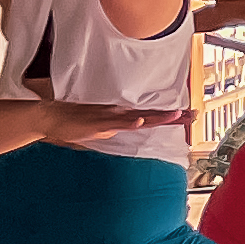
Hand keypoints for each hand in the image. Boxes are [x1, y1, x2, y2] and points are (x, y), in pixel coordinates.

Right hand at [40, 103, 184, 150]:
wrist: (51, 116)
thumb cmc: (74, 123)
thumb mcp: (100, 129)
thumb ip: (115, 129)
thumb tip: (127, 130)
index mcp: (121, 116)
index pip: (150, 116)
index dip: (169, 116)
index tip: (188, 116)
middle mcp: (119, 113)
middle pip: (151, 114)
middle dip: (173, 116)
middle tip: (194, 114)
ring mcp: (109, 116)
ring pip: (138, 116)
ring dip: (157, 117)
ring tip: (177, 114)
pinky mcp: (97, 122)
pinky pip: (115, 123)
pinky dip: (128, 123)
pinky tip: (140, 122)